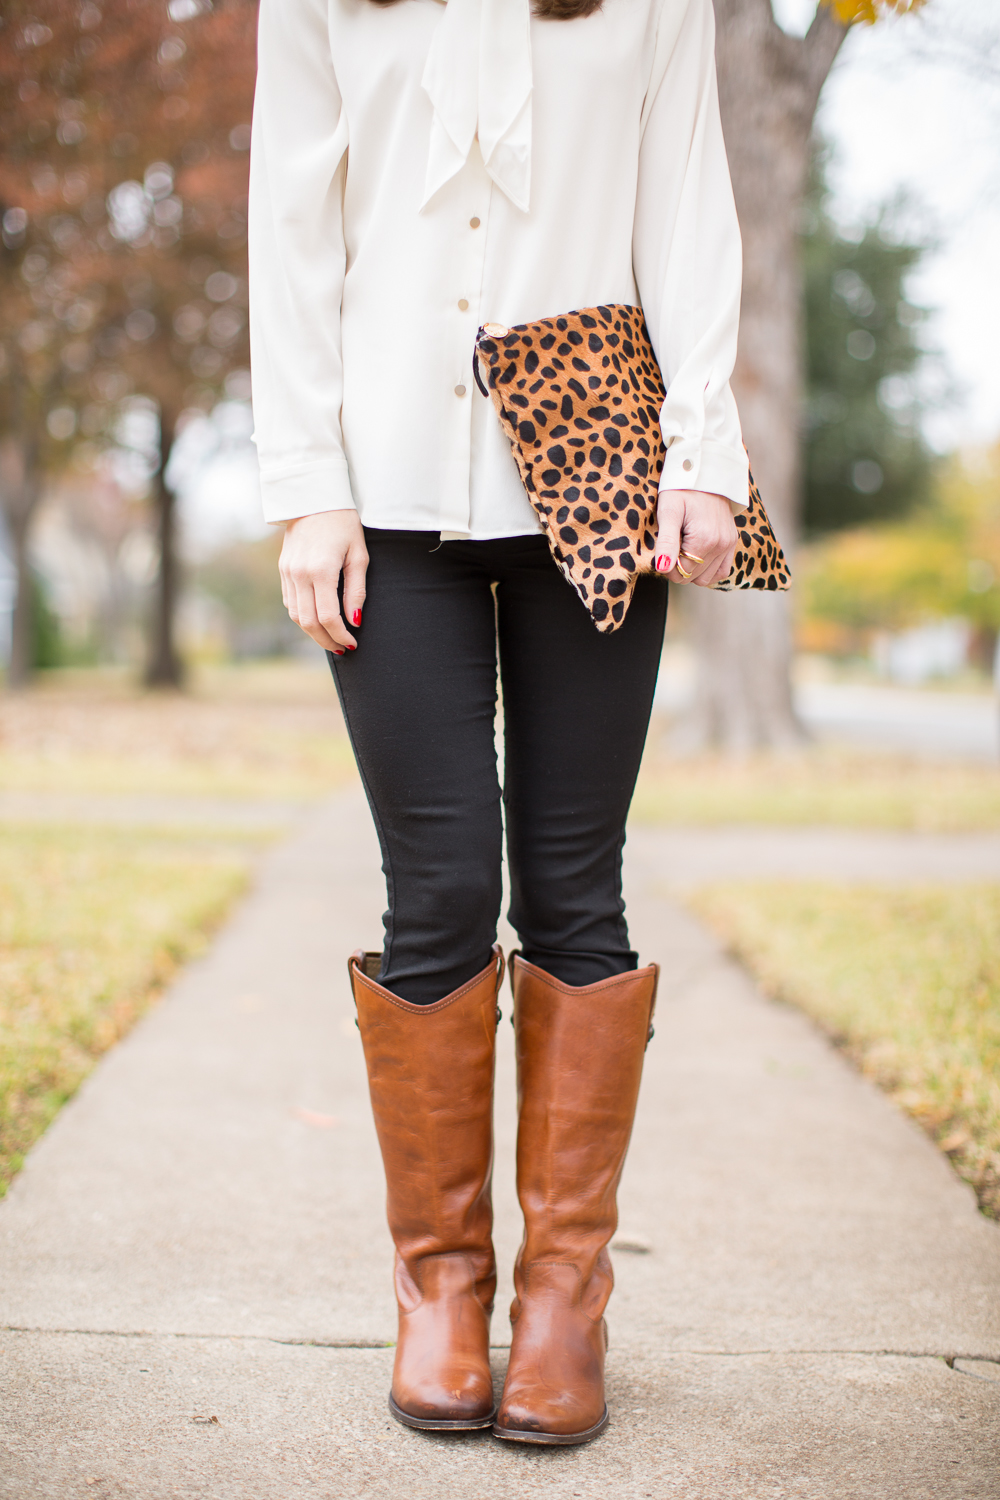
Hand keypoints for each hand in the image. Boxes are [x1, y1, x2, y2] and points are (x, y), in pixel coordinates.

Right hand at [278, 510, 368, 653]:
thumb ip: (356, 591)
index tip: (352, 643)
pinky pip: (290, 602)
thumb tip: (354, 620)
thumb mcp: (358, 555)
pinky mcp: (283, 570)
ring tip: (331, 638)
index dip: (340, 635)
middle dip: (326, 640)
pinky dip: (303, 616)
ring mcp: (287, 572)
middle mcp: (300, 574)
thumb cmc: (343, 524)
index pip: (328, 616)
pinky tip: (318, 619)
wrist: (313, 498)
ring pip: (296, 615)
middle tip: (342, 648)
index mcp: (321, 570)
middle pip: (309, 622)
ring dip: (313, 632)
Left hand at [652, 489, 736, 586]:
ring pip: (706, 578)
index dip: (666, 566)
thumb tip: (663, 568)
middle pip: (692, 577)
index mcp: (704, 539)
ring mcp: (728, 544)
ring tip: (683, 547)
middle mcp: (720, 544)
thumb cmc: (682, 488)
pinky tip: (696, 555)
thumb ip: (667, 542)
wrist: (705, 471)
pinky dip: (708, 569)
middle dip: (677, 567)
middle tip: (671, 545)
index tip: (661, 550)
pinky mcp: (732, 542)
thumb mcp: (668, 511)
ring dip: (692, 569)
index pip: (680, 573)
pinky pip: (722, 571)